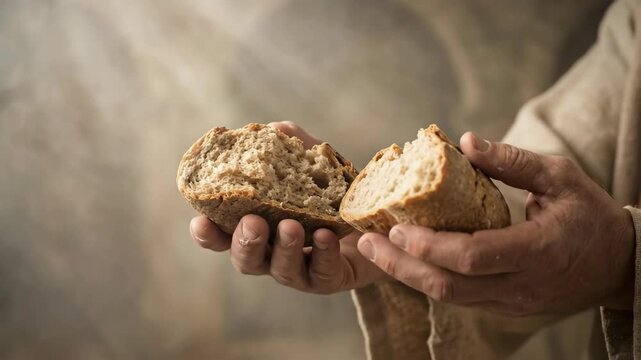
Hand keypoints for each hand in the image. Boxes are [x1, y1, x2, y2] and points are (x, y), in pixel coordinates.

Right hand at [190, 121, 386, 293]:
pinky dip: (322, 253)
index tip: (200, 220)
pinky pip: (322, 272)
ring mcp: (300, 268)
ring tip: (291, 225)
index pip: (222, 235)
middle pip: (246, 259)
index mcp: (257, 225)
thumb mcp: (311, 160)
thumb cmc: (330, 188)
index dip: (207, 233)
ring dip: (284, 247)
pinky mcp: (328, 277)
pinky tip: (325, 235)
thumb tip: (270, 130)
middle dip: (245, 242)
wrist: (373, 216)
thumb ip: (288, 142)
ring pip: (282, 269)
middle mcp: (272, 251)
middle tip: (252, 222)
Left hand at [356, 132, 635, 314]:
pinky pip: (459, 297)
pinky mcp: (505, 306)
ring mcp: (512, 302)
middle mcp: (520, 285)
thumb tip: (466, 142)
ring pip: (449, 297)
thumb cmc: (590, 214)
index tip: (397, 227)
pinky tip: (406, 258)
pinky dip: (428, 278)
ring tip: (375, 249)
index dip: (431, 246)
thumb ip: (513, 161)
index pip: (473, 257)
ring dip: (408, 275)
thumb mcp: (560, 177)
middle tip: (367, 242)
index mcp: (537, 250)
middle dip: (402, 266)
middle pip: (449, 286)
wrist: (619, 264)